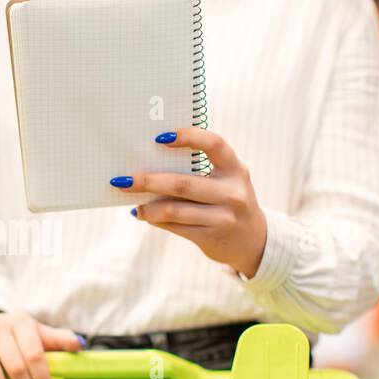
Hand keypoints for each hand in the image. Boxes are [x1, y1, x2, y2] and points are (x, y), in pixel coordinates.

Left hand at [115, 128, 267, 277]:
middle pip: (182, 183)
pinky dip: (156, 220)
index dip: (188, 137)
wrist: (255, 241)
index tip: (160, 137)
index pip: (214, 144)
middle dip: (148, 181)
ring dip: (149, 207)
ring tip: (135, 205)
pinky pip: (176, 227)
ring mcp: (223, 217)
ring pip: (174, 210)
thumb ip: (199, 171)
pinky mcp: (211, 237)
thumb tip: (150, 163)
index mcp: (235, 169)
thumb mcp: (225, 182)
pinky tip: (145, 215)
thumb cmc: (229, 201)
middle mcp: (232, 192)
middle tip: (122, 180)